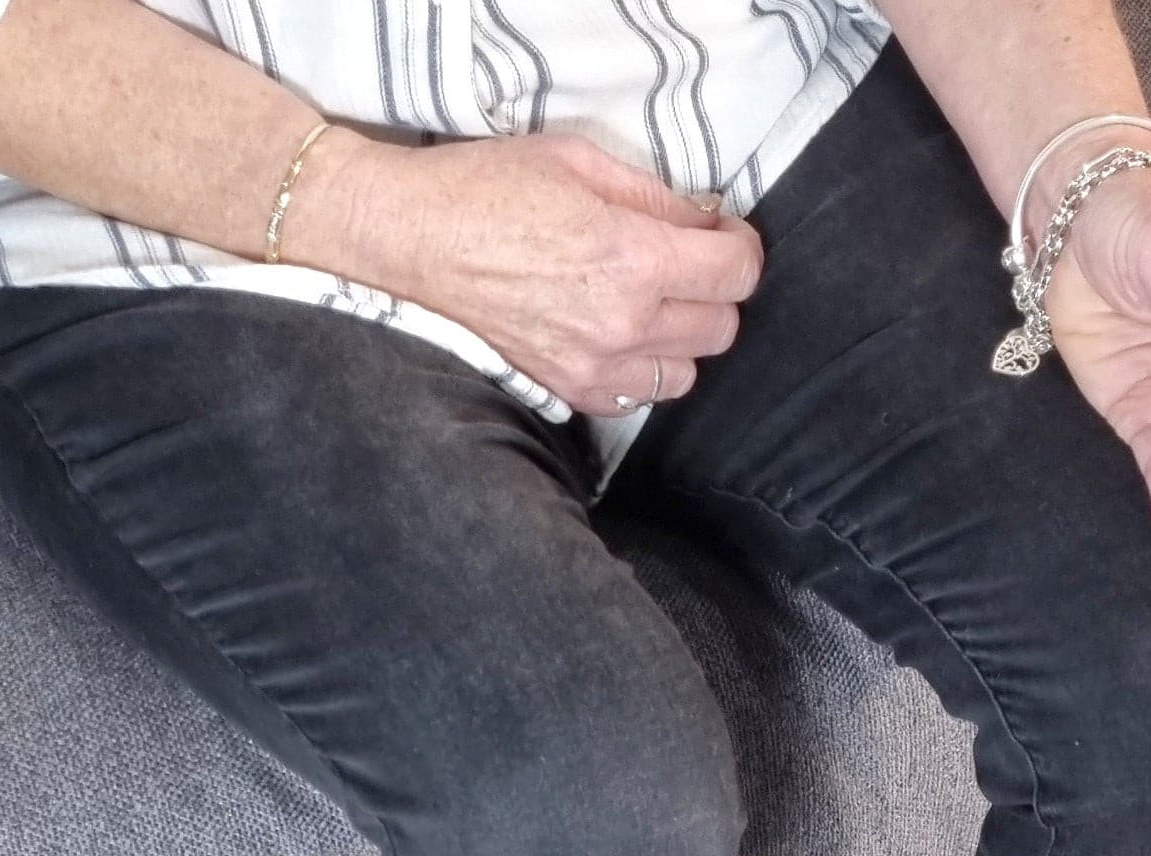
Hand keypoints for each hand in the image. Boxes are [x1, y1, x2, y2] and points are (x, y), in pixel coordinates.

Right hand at [307, 129, 762, 415]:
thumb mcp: (578, 163)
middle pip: (721, 328)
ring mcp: (596, 368)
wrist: (410, 242)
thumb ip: (655, 196)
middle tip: (684, 262)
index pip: (737, 274)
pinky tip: (616, 335)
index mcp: (632, 260)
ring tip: (648, 304)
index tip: (723, 234)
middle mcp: (622, 325)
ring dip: (680, 339)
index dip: (740, 248)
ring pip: (686, 373)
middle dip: (713, 291)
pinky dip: (640, 370)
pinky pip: (638, 398)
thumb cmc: (484, 190)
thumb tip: (706, 218)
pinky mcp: (569, 392)